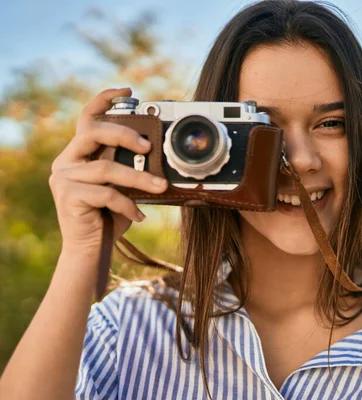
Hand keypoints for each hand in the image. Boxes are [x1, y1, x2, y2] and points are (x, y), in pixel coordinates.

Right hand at [49, 88, 168, 253]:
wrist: (91, 249)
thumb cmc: (110, 216)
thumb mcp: (123, 187)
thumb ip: (130, 168)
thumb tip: (158, 154)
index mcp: (79, 153)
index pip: (87, 119)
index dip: (104, 100)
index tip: (127, 91)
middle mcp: (66, 161)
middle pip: (92, 132)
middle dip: (123, 134)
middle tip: (148, 145)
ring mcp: (63, 178)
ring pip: (106, 168)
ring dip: (138, 177)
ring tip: (161, 186)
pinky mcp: (68, 197)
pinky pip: (106, 194)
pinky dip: (128, 204)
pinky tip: (140, 215)